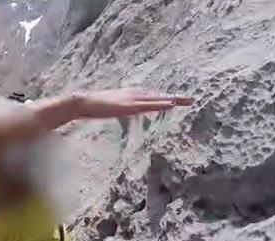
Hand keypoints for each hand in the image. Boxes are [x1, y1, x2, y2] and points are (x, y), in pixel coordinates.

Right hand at [78, 88, 192, 117]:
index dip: (166, 98)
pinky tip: (171, 104)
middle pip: (159, 96)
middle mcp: (134, 94)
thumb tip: (125, 111)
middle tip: (191, 100)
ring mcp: (132, 99)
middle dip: (175, 98)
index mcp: (131, 94)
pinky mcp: (129, 106)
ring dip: (173, 99)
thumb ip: (120, 109)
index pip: (153, 96)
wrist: (83, 102)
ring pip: (157, 99)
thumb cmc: (94, 107)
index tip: (178, 100)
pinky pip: (148, 105)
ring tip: (187, 101)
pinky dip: (160, 104)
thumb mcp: (110, 108)